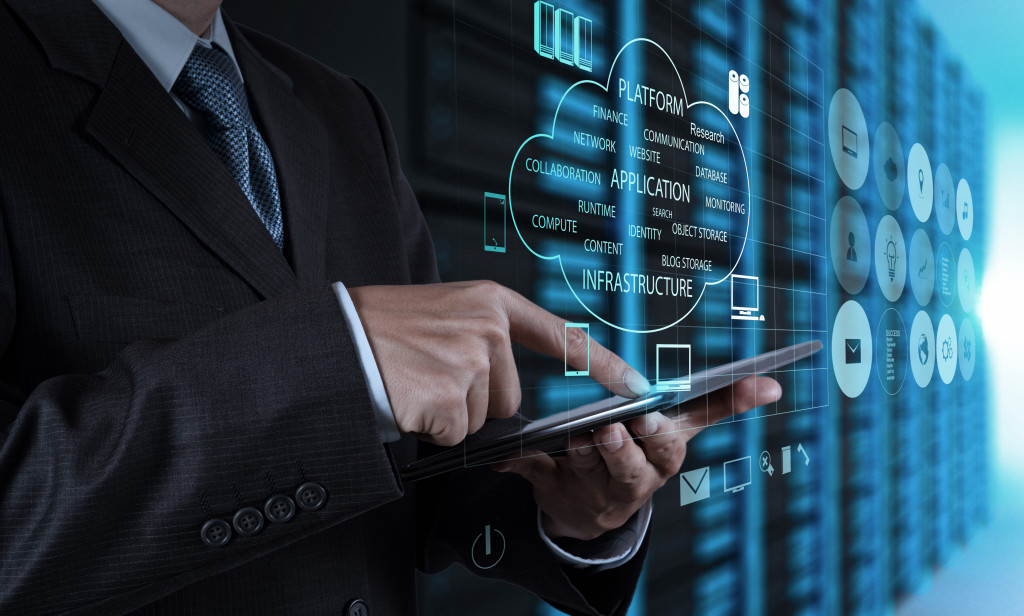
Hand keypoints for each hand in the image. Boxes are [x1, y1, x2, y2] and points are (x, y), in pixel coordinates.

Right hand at [348, 281, 649, 445]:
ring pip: (482, 418)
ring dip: (450, 412)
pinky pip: (456, 433)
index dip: (602, 364)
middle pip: (509, 396)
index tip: (637, 384)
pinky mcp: (452, 397)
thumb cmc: (379, 329)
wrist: (334, 343)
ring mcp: (472, 362)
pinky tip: (408, 399)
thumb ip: (481, 336)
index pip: (560, 336)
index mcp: (490, 302)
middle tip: (429, 373)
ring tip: (414, 381)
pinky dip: (431, 427)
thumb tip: (503, 381)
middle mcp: (489, 328)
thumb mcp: (441, 313)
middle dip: (473, 398)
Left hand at [493, 375, 781, 539]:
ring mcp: (594, 489)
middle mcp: (633, 478)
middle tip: (612, 428)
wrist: (594, 511)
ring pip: (587, 466)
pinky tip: (504, 459)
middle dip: (622, 446)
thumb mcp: (678, 429)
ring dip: (580, 450)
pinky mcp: (557, 493)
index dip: (662, 433)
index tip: (649, 419)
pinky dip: (521, 466)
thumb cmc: (639, 453)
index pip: (673, 442)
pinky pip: (536, 475)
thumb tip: (772, 382)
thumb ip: (720, 403)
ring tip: (573, 435)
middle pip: (631, 463)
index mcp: (662, 456)